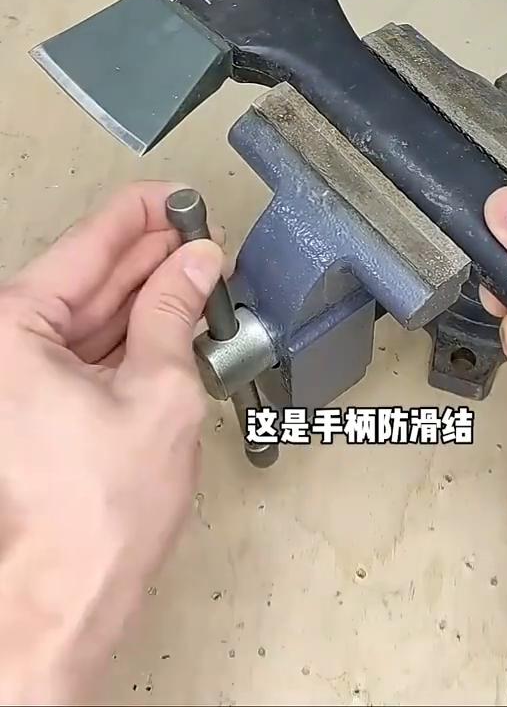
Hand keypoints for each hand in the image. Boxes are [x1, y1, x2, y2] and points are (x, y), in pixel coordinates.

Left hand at [0, 182, 222, 706]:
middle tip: (199, 237)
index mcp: (14, 330)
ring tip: (197, 279)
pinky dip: (130, 336)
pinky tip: (171, 325)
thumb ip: (175, 312)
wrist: (72, 597)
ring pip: (87, 315)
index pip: (87, 245)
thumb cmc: (95, 515)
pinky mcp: (33, 409)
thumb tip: (194, 265)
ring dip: (144, 297)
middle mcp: (4, 349)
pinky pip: (83, 351)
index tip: (178, 197)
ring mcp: (15, 382)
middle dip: (148, 256)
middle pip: (85, 278)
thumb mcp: (159, 390)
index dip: (141, 214)